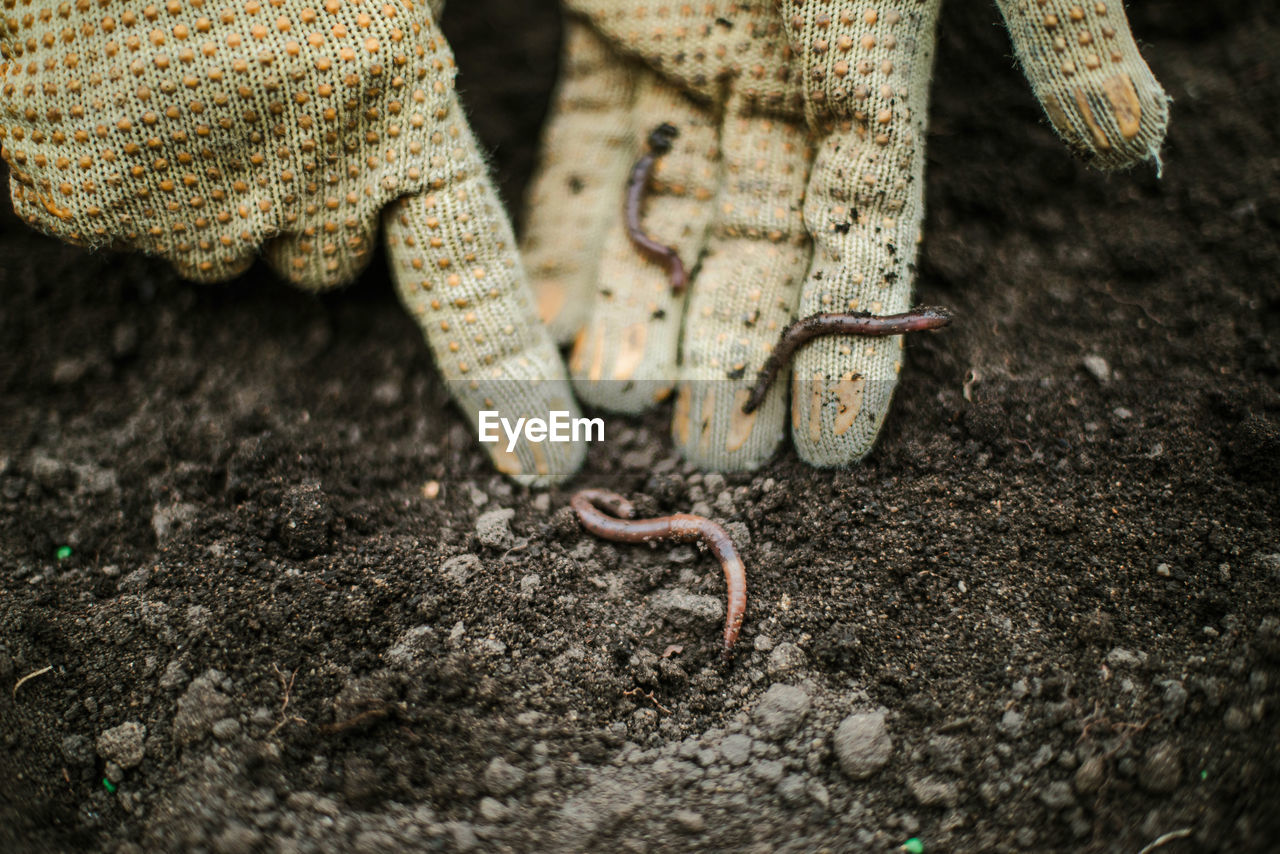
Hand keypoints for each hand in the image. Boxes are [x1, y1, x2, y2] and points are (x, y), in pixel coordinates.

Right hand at [1, 0, 582, 483]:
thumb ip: (390, 73)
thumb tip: (381, 141)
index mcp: (402, 111)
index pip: (470, 275)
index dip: (502, 373)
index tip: (540, 465)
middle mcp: (313, 179)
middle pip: (314, 259)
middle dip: (289, 204)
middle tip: (244, 95)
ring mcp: (197, 200)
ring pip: (200, 239)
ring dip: (186, 176)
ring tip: (159, 61)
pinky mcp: (85, 199)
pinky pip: (93, 210)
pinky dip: (83, 157)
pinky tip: (87, 71)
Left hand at [522, 1, 1167, 470]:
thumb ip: (1059, 24)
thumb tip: (1135, 155)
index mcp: (881, 72)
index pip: (872, 238)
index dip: (854, 344)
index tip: (835, 452)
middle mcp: (789, 82)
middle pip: (762, 249)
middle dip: (738, 353)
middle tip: (712, 459)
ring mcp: (694, 55)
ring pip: (669, 214)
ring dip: (643, 311)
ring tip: (616, 412)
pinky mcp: (611, 25)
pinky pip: (587, 147)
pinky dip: (568, 230)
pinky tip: (550, 315)